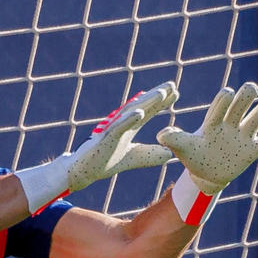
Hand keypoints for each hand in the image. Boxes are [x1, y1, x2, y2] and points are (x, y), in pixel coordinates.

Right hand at [15, 82, 177, 212]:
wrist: (82, 172)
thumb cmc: (104, 162)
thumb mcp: (134, 159)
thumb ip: (151, 155)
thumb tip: (171, 153)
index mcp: (128, 127)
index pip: (147, 111)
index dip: (161, 102)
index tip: (175, 92)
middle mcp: (121, 124)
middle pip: (141, 106)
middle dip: (156, 95)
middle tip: (172, 84)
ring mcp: (112, 129)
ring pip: (131, 112)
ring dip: (146, 102)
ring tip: (161, 93)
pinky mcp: (104, 139)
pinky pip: (118, 127)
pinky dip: (129, 119)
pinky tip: (140, 112)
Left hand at [156, 81, 257, 198]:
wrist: (205, 175)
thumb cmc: (193, 156)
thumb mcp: (183, 149)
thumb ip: (174, 140)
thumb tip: (161, 134)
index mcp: (214, 120)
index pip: (222, 102)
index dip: (226, 96)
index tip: (227, 94)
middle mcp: (231, 123)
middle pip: (244, 100)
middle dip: (247, 93)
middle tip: (250, 92)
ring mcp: (244, 135)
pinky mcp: (253, 150)